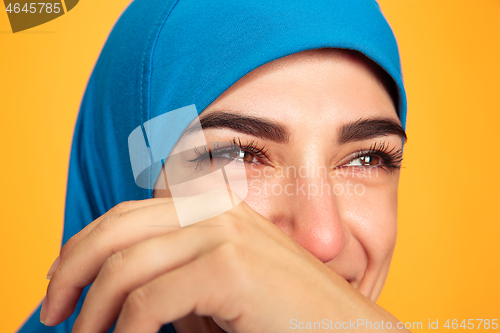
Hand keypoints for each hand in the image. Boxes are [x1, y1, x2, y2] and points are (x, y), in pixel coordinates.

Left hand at [41, 190, 403, 332]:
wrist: (342, 329)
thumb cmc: (280, 314)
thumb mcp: (218, 286)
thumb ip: (176, 274)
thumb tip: (118, 295)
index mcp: (213, 205)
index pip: (131, 212)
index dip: (86, 242)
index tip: (65, 279)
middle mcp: (216, 208)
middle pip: (118, 228)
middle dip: (71, 267)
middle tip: (54, 308)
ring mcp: (223, 232)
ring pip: (125, 266)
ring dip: (92, 307)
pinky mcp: (229, 267)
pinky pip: (149, 300)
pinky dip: (126, 331)